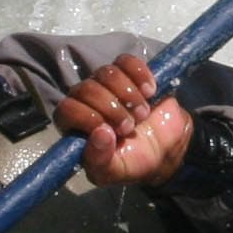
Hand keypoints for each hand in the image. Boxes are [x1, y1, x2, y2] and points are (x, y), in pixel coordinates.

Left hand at [54, 52, 192, 187]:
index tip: (111, 131)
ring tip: (142, 114)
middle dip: (112, 108)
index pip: (66, 109)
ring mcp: (107, 84)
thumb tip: (99, 134)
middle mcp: (86, 100)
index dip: (88, 117)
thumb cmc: (134, 161)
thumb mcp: (115, 171)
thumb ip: (100, 160)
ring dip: (129, 94)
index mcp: (76, 125)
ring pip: (107, 72)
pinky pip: (127, 61)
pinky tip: (150, 92)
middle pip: (87, 88)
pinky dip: (140, 74)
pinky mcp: (128, 73)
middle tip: (130, 126)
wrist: (166, 148)